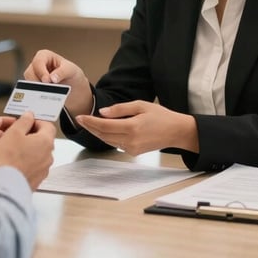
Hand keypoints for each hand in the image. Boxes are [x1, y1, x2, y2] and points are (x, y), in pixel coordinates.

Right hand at [0, 111, 55, 189]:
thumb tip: (29, 116)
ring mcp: (43, 170)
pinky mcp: (36, 180)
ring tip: (11, 150)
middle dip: (30, 136)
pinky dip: (25, 163)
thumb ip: (24, 121)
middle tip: (15, 135)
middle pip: (43, 140)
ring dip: (27, 150)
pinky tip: (13, 163)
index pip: (48, 125)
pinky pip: (33, 167)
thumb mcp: (14, 132)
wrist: (6, 185)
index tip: (26, 122)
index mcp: (46, 141)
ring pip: (37, 154)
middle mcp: (48, 156)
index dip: (36, 122)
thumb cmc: (9, 159)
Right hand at [24, 49, 92, 116]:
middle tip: (46, 90)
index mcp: (44, 55)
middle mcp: (36, 65)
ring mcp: (33, 76)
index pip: (38, 62)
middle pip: (30, 73)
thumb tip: (52, 78)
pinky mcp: (33, 87)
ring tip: (47, 95)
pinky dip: (37, 95)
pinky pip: (31, 92)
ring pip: (28, 83)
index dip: (41, 72)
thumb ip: (62, 72)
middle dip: (38, 82)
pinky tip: (44, 99)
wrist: (73, 85)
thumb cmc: (71, 73)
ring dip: (36, 90)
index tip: (47, 81)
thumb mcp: (70, 70)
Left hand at [75, 100, 198, 155]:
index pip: (104, 126)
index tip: (80, 117)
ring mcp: (132, 148)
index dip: (90, 122)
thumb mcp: (141, 105)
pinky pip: (116, 144)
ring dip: (97, 133)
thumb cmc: (161, 116)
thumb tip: (103, 113)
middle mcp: (130, 140)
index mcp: (132, 127)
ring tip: (89, 124)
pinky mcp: (134, 152)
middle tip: (80, 120)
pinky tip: (104, 130)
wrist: (176, 132)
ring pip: (108, 141)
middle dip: (90, 127)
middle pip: (103, 135)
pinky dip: (108, 137)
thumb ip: (120, 109)